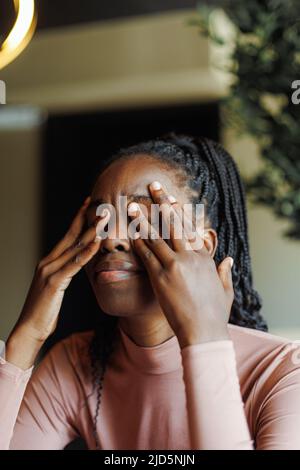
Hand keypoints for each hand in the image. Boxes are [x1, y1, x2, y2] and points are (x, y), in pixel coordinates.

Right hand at [6, 197, 109, 367]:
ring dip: (91, 233)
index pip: (67, 236)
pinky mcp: (53, 282)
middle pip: (71, 236)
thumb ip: (65, 273)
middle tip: (102, 207)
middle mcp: (48, 262)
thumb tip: (77, 265)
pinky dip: (86, 253)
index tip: (90, 206)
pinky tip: (96, 245)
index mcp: (49, 262)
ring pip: (74, 247)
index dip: (79, 219)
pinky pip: (73, 265)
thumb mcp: (56, 288)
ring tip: (104, 220)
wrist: (29, 329)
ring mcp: (49, 271)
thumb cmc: (44, 311)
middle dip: (87, 220)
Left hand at [128, 182, 233, 348]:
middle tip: (153, 187)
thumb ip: (225, 272)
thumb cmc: (215, 314)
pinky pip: (145, 255)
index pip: (190, 228)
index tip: (174, 200)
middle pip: (173, 224)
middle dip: (162, 203)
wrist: (204, 332)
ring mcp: (174, 266)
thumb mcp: (226, 290)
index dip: (180, 212)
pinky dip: (137, 241)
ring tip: (131, 205)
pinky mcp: (160, 277)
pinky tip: (128, 231)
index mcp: (204, 258)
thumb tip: (227, 260)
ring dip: (142, 219)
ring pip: (156, 236)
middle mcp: (189, 257)